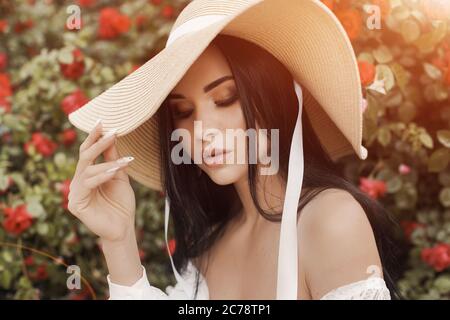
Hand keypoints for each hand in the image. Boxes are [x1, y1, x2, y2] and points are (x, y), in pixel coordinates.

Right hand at [67, 120, 135, 242]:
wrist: (123, 227)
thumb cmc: (121, 203)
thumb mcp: (119, 176)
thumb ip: (113, 159)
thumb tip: (112, 137)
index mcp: (87, 175)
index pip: (87, 152)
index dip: (94, 137)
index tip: (102, 121)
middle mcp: (78, 182)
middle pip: (84, 157)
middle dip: (97, 143)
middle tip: (111, 131)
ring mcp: (75, 193)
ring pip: (87, 170)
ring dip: (107, 163)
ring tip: (123, 161)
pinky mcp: (76, 204)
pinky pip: (88, 185)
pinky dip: (102, 176)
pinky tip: (114, 172)